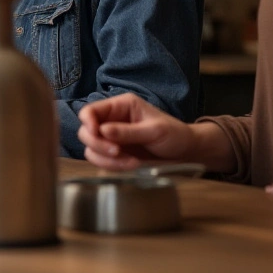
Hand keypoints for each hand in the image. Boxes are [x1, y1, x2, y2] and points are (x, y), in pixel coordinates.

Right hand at [77, 93, 194, 170]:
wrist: (186, 153)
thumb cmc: (174, 135)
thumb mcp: (154, 130)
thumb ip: (128, 131)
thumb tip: (102, 131)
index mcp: (121, 107)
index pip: (91, 111)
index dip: (88, 122)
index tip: (97, 134)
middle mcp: (112, 121)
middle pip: (86, 131)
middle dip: (98, 144)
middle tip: (117, 152)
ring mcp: (112, 139)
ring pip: (91, 149)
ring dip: (106, 159)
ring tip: (130, 162)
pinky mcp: (115, 155)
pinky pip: (102, 162)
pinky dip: (112, 166)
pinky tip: (131, 165)